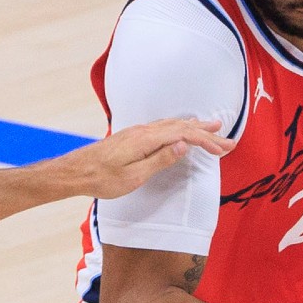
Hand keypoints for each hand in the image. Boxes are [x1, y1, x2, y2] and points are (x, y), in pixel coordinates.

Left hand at [61, 118, 235, 198]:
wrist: (75, 172)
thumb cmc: (102, 178)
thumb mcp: (133, 175)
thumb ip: (160, 159)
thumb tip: (183, 145)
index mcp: (146, 139)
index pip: (184, 135)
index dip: (206, 141)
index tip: (224, 148)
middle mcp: (143, 131)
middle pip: (181, 127)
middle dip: (206, 133)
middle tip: (228, 138)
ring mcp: (137, 132)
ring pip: (172, 125)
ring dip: (194, 128)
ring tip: (212, 127)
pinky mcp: (132, 136)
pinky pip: (163, 127)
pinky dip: (179, 127)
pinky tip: (181, 130)